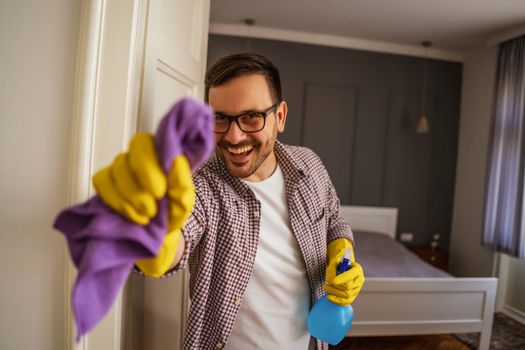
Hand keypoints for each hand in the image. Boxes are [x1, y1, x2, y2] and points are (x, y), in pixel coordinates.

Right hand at [92, 132, 194, 276]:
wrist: (160, 233)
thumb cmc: (172, 210)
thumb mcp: (184, 200)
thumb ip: (182, 182)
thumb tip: (176, 161)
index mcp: (160, 153)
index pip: (145, 143)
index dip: (148, 166)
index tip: (159, 192)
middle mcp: (138, 155)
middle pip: (128, 156)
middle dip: (139, 185)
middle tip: (152, 208)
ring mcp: (120, 167)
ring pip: (116, 171)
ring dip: (130, 198)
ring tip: (147, 215)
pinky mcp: (106, 181)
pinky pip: (102, 182)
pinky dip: (116, 202)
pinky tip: (132, 215)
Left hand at [323, 238, 364, 305]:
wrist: (342, 267)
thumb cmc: (338, 263)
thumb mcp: (335, 261)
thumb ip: (332, 267)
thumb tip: (330, 279)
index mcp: (357, 269)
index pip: (349, 277)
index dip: (340, 280)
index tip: (330, 280)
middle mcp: (359, 280)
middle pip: (348, 287)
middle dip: (335, 287)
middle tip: (325, 283)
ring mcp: (357, 289)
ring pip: (347, 295)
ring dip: (334, 293)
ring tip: (326, 287)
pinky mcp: (353, 295)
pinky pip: (347, 301)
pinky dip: (337, 300)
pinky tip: (329, 297)